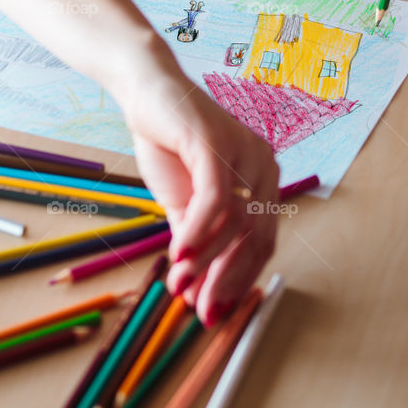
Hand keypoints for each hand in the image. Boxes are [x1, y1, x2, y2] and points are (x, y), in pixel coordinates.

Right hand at [120, 65, 279, 325]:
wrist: (144, 93)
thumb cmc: (166, 143)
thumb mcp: (181, 203)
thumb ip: (194, 242)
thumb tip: (195, 294)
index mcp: (262, 180)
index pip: (261, 243)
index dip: (239, 282)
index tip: (214, 313)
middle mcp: (264, 166)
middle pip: (256, 238)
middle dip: (228, 282)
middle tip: (203, 314)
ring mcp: (245, 153)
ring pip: (235, 223)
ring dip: (207, 262)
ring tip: (180, 286)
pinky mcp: (217, 144)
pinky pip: (215, 200)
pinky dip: (198, 233)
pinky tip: (179, 256)